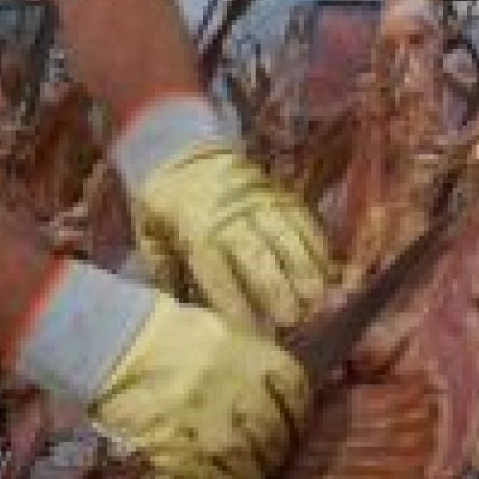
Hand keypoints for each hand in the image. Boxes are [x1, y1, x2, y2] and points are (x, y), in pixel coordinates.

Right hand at [9, 262, 310, 478]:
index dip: (299, 415)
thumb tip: (274, 388)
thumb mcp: (217, 330)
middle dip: (278, 451)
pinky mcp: (176, 448)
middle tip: (273, 460)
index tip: (295, 427)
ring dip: (257, 476)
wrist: (109, 340)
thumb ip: (248, 358)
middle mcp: (236, 389)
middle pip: (274, 431)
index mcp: (250, 353)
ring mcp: (206, 422)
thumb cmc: (160, 330)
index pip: (295, 391)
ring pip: (249, 461)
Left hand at [129, 137, 333, 330]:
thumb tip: (182, 309)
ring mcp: (257, 200)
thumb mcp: (148, 234)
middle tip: (294, 320)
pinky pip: (302, 217)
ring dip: (305, 268)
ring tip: (319, 298)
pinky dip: (317, 243)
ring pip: (286, 235)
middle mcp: (229, 215)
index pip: (216, 270)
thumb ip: (165, 272)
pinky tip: (329, 268)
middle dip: (277, 288)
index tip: (251, 331)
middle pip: (256, 254)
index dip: (235, 301)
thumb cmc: (163, 202)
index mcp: (194, 228)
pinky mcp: (277, 192)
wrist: (179, 147)